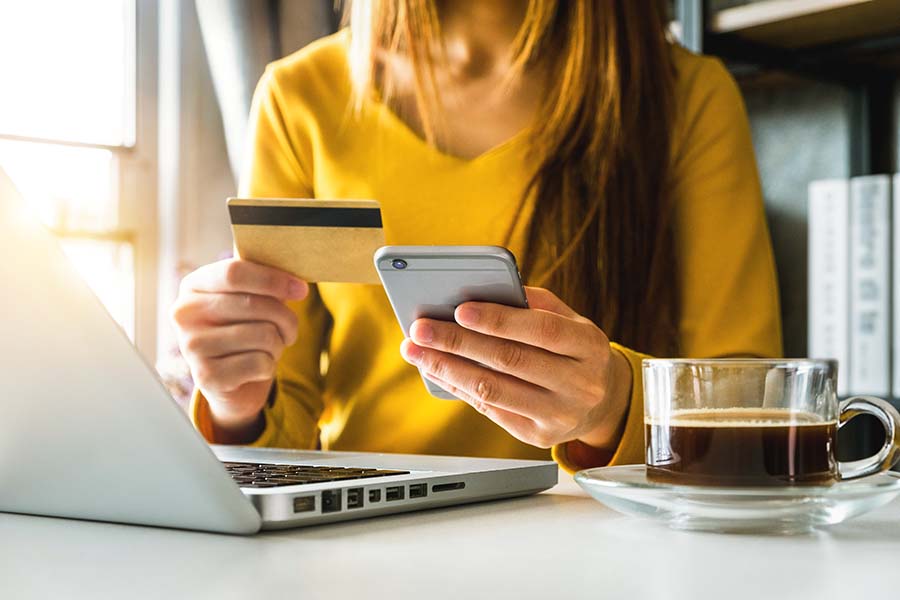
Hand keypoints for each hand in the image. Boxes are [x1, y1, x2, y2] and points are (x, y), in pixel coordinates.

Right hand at [170, 258, 306, 441]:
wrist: (233, 382)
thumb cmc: (245, 330)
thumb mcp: (251, 299)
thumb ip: (263, 280)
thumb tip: (293, 274)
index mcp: (193, 285)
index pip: (234, 271)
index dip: (273, 278)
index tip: (300, 289)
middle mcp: (183, 313)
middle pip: (254, 304)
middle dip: (285, 318)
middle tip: (289, 328)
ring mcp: (191, 346)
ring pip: (262, 335)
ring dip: (278, 344)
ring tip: (270, 347)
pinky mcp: (206, 377)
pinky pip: (260, 363)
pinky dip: (270, 366)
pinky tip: (258, 367)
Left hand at [399, 287, 631, 448]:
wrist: (604, 402)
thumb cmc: (575, 350)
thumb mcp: (569, 320)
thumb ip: (532, 304)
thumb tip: (479, 292)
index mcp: (589, 346)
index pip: (543, 331)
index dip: (500, 320)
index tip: (460, 309)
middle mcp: (580, 384)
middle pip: (510, 360)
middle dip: (458, 342)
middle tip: (421, 329)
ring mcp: (559, 414)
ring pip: (493, 390)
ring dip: (447, 368)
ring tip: (417, 351)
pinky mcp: (538, 435)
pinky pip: (489, 410)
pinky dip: (458, 388)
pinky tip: (437, 371)